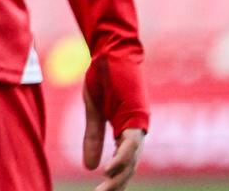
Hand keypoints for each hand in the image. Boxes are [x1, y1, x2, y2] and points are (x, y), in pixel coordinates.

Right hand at [84, 46, 148, 190]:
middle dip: (115, 185)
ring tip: (106, 190)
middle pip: (128, 167)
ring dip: (119, 177)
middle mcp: (135, 132)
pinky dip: (122, 157)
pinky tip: (109, 170)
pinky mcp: (137, 115)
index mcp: (125, 131)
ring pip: (132, 159)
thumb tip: (90, 167)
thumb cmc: (104, 77)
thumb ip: (92, 138)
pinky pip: (130, 142)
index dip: (113, 180)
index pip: (122, 164)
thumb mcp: (92, 111)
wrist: (111, 51)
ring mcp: (138, 124)